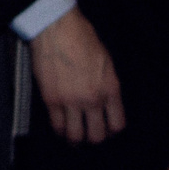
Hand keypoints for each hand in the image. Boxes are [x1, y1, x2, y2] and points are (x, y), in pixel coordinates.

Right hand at [29, 5, 124, 143]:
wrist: (57, 29)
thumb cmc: (83, 39)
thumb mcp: (107, 64)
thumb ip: (107, 86)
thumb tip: (103, 102)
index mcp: (111, 90)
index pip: (117, 124)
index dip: (111, 132)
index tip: (106, 130)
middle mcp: (93, 100)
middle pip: (97, 135)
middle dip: (93, 139)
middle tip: (88, 136)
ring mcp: (71, 101)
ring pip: (75, 135)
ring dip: (75, 140)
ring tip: (72, 139)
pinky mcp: (51, 99)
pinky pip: (56, 125)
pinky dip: (59, 130)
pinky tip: (59, 128)